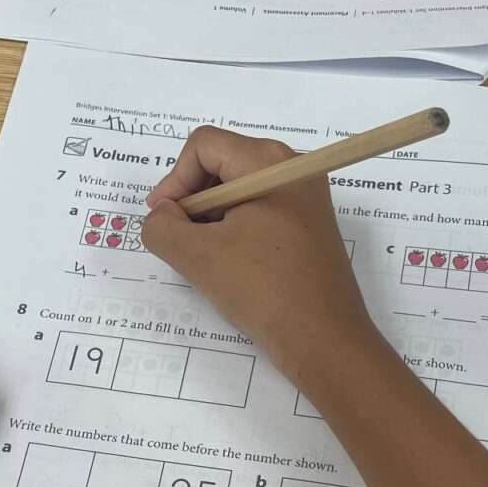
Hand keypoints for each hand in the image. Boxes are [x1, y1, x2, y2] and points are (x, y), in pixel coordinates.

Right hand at [143, 128, 377, 376]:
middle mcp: (292, 168)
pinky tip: (231, 267)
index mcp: (269, 162)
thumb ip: (162, 226)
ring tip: (207, 259)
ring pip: (238, 191)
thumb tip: (162, 215)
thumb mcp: (198, 256)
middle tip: (182, 242)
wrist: (325, 340)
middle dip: (193, 200)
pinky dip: (234, 232)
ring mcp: (305, 198)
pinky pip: (258, 212)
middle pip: (221, 164)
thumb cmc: (264, 290)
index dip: (174, 180)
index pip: (203, 146)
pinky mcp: (309, 226)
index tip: (165, 222)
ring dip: (211, 220)